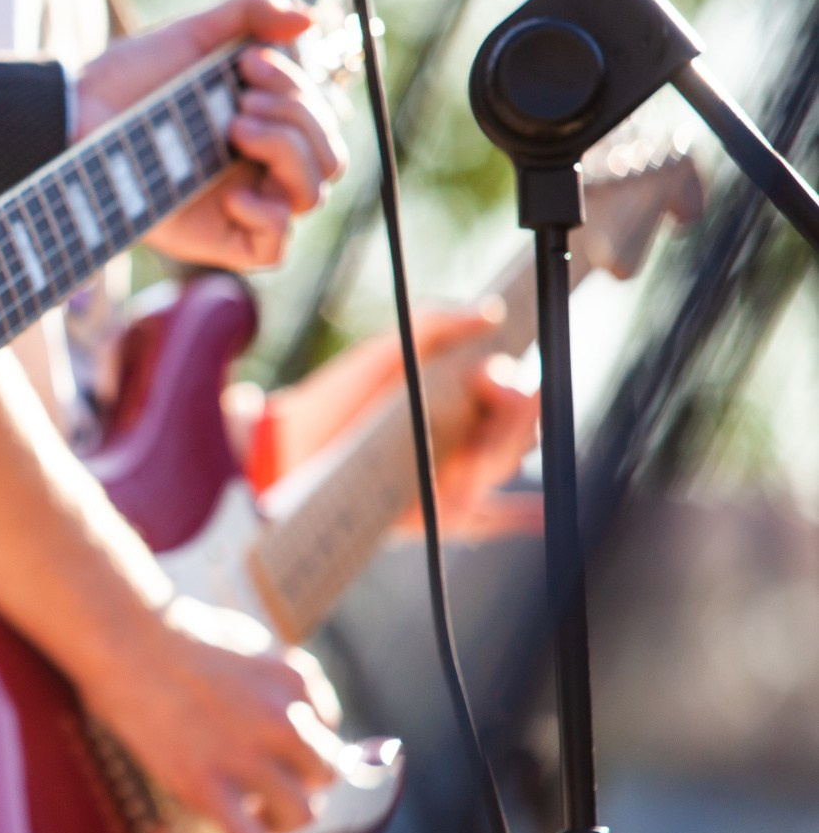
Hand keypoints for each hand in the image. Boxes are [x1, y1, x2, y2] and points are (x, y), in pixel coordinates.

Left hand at [75, 0, 345, 270]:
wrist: (71, 119)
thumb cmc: (124, 81)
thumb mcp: (190, 36)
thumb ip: (248, 14)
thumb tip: (306, 16)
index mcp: (263, 121)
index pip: (321, 118)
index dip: (300, 88)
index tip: (246, 62)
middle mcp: (258, 164)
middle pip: (328, 156)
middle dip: (298, 116)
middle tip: (239, 99)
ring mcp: (241, 202)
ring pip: (311, 194)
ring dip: (288, 151)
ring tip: (234, 127)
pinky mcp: (217, 239)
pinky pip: (274, 247)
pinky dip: (269, 215)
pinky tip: (233, 192)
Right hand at [75, 596, 335, 832]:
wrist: (122, 639)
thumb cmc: (171, 632)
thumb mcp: (244, 639)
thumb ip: (271, 676)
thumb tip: (286, 711)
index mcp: (295, 682)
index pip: (327, 731)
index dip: (299, 746)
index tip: (274, 749)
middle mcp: (284, 721)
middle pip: (324, 775)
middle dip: (298, 783)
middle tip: (265, 784)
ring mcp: (247, 757)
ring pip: (300, 814)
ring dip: (280, 820)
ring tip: (253, 816)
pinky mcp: (207, 786)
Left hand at [263, 303, 540, 536]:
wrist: (292, 449)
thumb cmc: (339, 397)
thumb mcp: (386, 354)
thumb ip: (436, 325)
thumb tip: (491, 312)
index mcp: (459, 396)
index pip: (511, 394)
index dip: (510, 388)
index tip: (488, 378)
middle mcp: (466, 436)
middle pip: (518, 432)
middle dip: (509, 426)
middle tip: (481, 425)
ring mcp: (456, 476)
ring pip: (502, 468)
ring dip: (493, 461)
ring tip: (467, 465)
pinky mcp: (441, 515)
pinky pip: (488, 520)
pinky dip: (518, 517)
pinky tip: (539, 515)